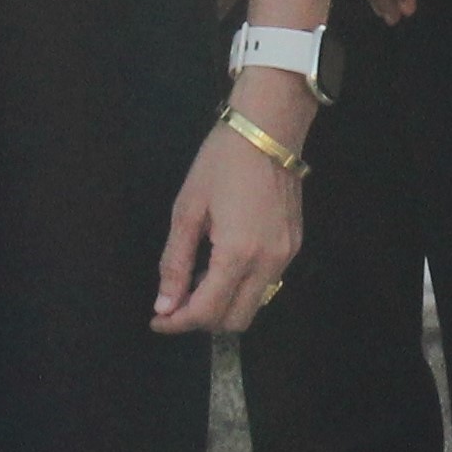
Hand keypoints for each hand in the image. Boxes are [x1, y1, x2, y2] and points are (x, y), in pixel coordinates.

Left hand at [155, 78, 307, 332]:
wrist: (268, 129)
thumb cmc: (220, 162)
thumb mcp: (187, 211)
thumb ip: (174, 263)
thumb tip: (164, 306)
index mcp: (238, 254)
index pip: (207, 311)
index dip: (178, 323)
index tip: (157, 319)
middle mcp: (269, 263)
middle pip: (236, 320)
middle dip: (202, 321)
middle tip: (175, 303)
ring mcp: (286, 256)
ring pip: (254, 305)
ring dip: (222, 305)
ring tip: (196, 282)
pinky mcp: (294, 246)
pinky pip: (266, 284)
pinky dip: (240, 287)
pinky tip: (220, 265)